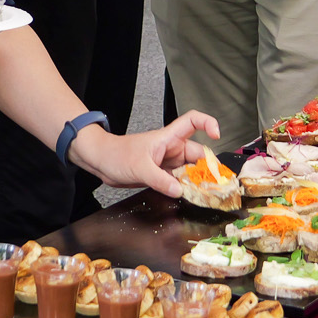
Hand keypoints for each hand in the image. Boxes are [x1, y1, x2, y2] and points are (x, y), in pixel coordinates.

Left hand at [70, 110, 221, 196]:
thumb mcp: (140, 168)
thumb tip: (179, 190)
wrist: (101, 162)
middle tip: (214, 183)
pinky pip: (180, 180)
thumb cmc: (116, 154)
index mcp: (168, 138)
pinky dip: (186, 188)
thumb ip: (160, 181)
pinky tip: (190, 196)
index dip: (208, 123)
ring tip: (205, 193)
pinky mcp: (162, 174)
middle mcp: (172, 149)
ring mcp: (168, 162)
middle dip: (207, 167)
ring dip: (198, 181)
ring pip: (190, 170)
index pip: (194, 121)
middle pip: (198, 154)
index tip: (217, 135)